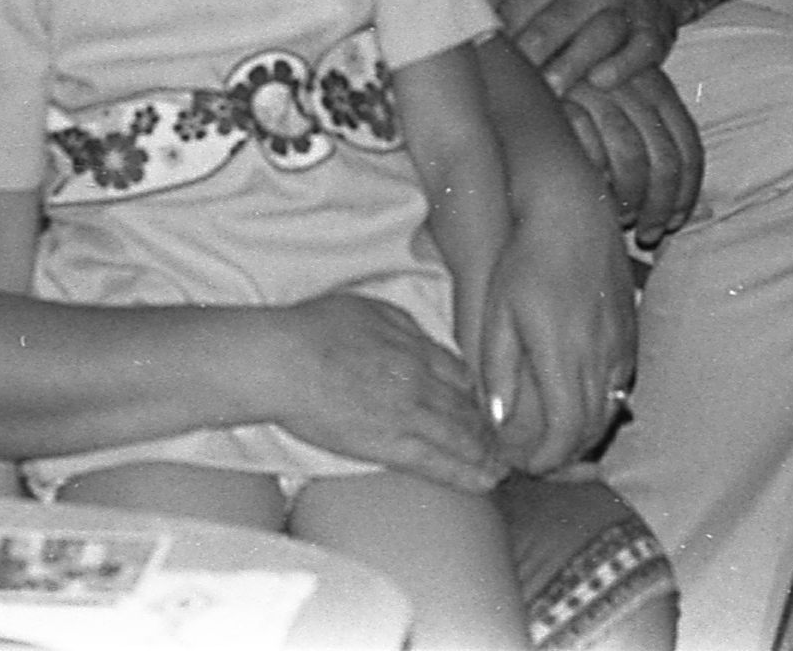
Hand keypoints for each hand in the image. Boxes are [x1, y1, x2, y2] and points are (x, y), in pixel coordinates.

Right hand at [264, 291, 503, 490]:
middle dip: (489, 429)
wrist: (285, 362)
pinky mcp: (389, 446)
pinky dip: (465, 474)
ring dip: (487, 454)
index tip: (483, 406)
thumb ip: (404, 327)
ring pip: (461, 437)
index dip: (475, 393)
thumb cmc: (314, 330)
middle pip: (467, 408)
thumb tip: (423, 341)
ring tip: (501, 469)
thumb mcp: (370, 309)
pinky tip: (484, 483)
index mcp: (417, 347)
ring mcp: (409, 415)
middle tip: (506, 446)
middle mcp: (422, 381)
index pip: (461, 374)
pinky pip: (437, 464)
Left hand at [470, 207, 638, 473]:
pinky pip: (622, 385)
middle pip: (591, 429)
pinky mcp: (630, 331)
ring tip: (554, 438)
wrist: (571, 213)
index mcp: (564, 356)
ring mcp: (621, 345)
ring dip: (584, 433)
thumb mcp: (496, 312)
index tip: (525, 464)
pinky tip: (579, 402)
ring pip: (610, 410)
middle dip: (564, 455)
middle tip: (536, 459)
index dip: (547, 458)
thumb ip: (497, 369)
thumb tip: (497, 421)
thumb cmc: (524, 260)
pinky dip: (602, 406)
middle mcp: (600, 357)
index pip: (565, 431)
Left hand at [480, 0, 687, 94]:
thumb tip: (456, 22)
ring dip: (572, 63)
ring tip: (551, 91)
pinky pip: (640, 49)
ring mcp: (624, 7)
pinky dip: (623, 65)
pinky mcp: (654, 30)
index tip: (479, 68)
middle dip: (530, 55)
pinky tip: (601, 81)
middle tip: (509, 89)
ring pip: (597, 34)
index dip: (497, 37)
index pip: (518, 4)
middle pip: (553, 21)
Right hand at [557, 67, 702, 246]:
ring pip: (630, 154)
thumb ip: (655, 155)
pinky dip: (594, 175)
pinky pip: (589, 145)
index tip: (673, 222)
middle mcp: (635, 84)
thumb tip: (695, 215)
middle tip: (648, 233)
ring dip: (629, 195)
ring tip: (619, 218)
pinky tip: (592, 194)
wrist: (522, 67)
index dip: (686, 193)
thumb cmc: (583, 106)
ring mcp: (598, 89)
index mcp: (658, 87)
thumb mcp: (626, 118)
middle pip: (664, 158)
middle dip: (660, 204)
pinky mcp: (562, 97)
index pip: (688, 148)